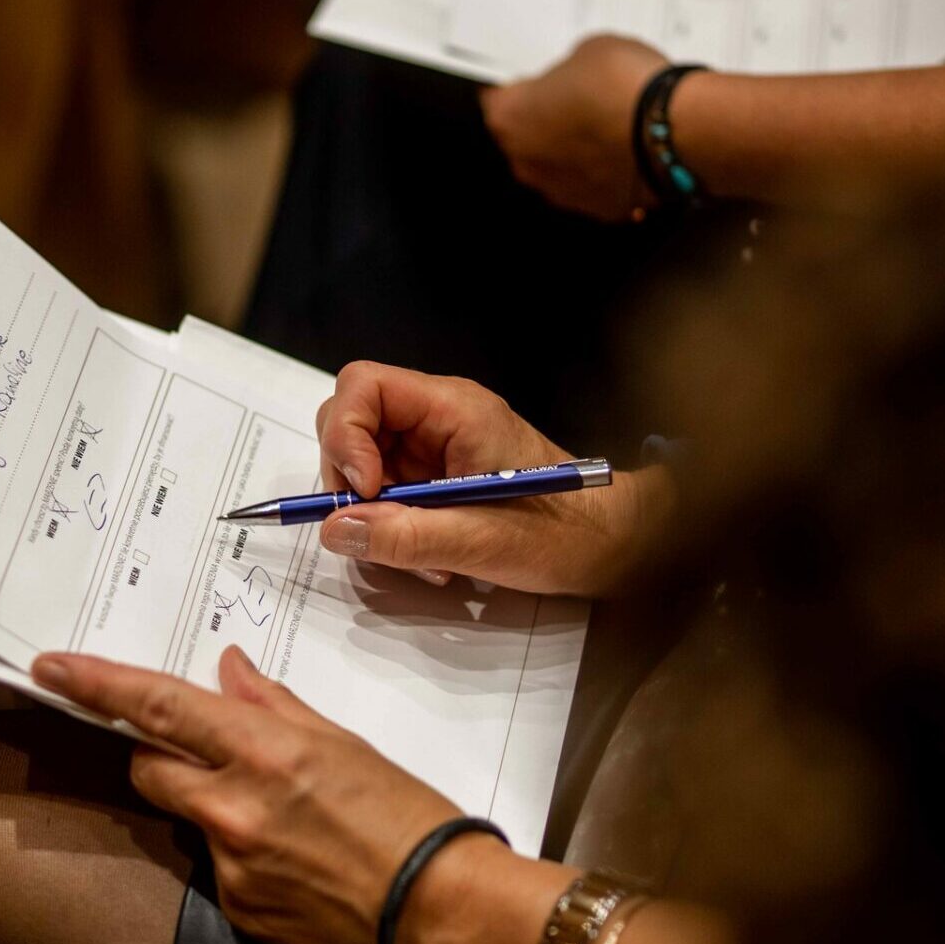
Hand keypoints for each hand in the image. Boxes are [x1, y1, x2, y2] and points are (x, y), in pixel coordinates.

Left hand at [31, 646, 513, 943]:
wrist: (440, 909)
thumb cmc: (408, 818)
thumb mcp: (342, 742)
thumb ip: (271, 704)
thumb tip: (228, 671)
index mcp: (262, 751)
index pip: (156, 705)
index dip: (96, 683)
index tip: (52, 667)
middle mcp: (233, 808)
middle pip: (149, 764)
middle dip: (161, 750)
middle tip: (206, 749)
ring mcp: (230, 864)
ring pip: (185, 817)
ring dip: (211, 806)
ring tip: (282, 817)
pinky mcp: (237, 910)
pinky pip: (215, 869)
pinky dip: (240, 856)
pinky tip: (292, 858)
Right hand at [315, 362, 670, 595]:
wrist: (609, 545)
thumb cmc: (562, 532)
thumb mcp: (482, 541)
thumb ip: (405, 535)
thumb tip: (335, 529)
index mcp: (453, 408)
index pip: (364, 387)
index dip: (345, 435)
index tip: (363, 490)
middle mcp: (438, 417)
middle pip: (351, 421)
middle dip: (348, 479)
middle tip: (373, 525)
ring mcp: (433, 447)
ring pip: (362, 463)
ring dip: (372, 513)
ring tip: (418, 553)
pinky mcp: (434, 477)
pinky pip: (385, 494)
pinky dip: (392, 528)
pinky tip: (430, 556)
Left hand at [481, 34, 667, 219]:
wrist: (674, 129)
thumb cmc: (626, 87)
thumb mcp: (589, 50)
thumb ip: (568, 70)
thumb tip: (576, 78)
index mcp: (509, 118)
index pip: (497, 100)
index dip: (521, 88)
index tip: (535, 82)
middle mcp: (526, 163)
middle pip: (526, 138)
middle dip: (547, 121)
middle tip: (578, 99)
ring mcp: (560, 191)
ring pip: (558, 165)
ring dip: (575, 148)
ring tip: (609, 123)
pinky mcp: (597, 210)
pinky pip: (592, 185)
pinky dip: (603, 170)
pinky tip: (627, 148)